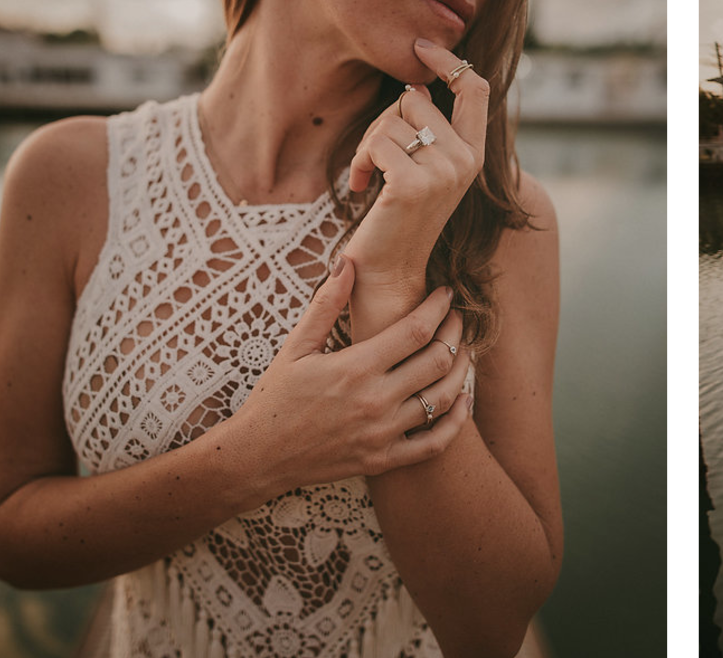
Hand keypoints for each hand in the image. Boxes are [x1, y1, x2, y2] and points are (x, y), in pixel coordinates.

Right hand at [219, 257, 469, 493]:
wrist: (258, 456)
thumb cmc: (275, 397)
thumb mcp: (295, 347)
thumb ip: (325, 304)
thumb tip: (347, 262)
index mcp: (355, 368)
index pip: (416, 330)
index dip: (439, 308)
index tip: (447, 294)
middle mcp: (375, 401)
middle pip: (437, 361)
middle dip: (455, 334)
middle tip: (457, 320)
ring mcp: (382, 433)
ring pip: (442, 400)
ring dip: (461, 372)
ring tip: (463, 353)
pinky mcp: (383, 460)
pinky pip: (434, 444)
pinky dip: (456, 423)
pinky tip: (464, 401)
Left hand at [343, 39, 489, 291]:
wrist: (388, 272)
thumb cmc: (398, 218)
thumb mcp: (424, 169)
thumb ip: (430, 130)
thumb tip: (417, 85)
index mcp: (473, 154)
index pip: (476, 89)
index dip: (449, 62)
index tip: (421, 47)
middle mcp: (465, 161)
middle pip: (416, 98)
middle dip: (385, 120)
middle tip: (376, 157)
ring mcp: (443, 172)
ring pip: (393, 118)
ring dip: (368, 144)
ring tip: (370, 176)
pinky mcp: (413, 184)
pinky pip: (377, 142)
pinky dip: (361, 160)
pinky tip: (363, 187)